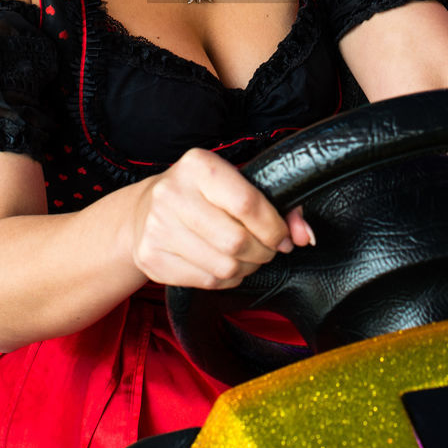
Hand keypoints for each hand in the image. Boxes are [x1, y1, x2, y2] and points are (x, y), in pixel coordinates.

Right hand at [128, 148, 314, 288]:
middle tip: (267, 249)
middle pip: (237, 241)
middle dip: (263, 251)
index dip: (274, 227)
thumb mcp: (236, 183)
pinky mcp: (152, 257)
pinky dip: (226, 279)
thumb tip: (305, 236)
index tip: (283, 236)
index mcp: (198, 166)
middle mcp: (172, 193)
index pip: (248, 204)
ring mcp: (157, 227)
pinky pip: (207, 282)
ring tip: (246, 256)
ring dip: (246, 267)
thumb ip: (278, 204)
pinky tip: (224, 264)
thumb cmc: (201, 194)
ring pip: (224, 267)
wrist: (143, 211)